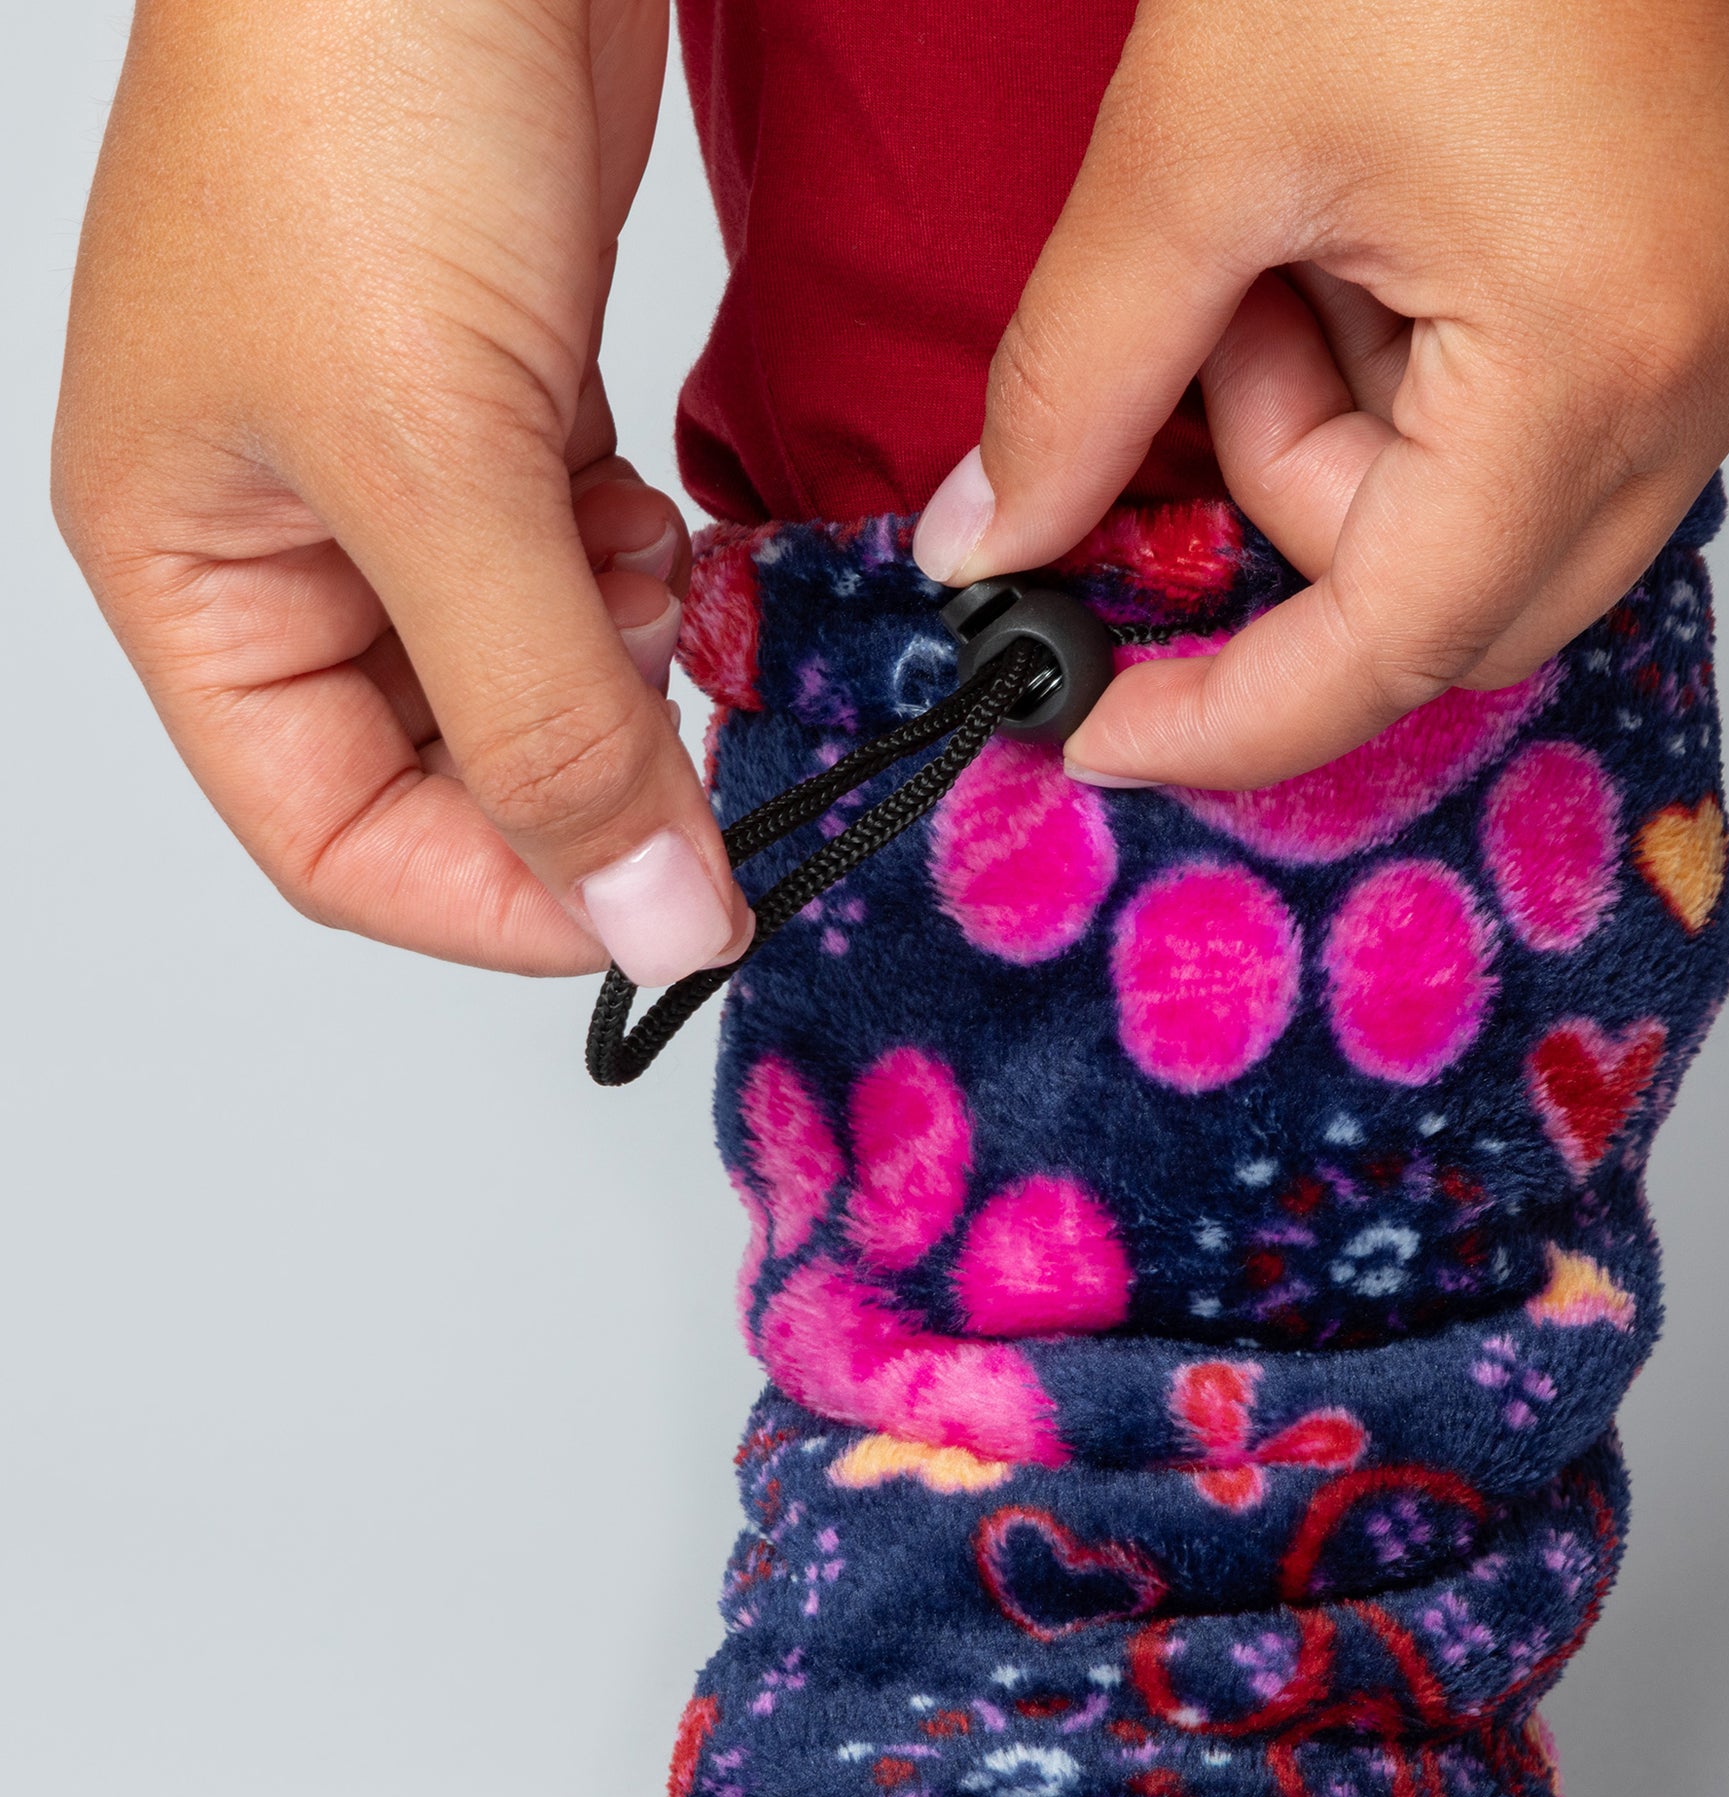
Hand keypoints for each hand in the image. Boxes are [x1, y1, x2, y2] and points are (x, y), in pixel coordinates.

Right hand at [54, 0, 751, 984]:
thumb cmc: (358, 108)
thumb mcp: (442, 467)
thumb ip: (547, 718)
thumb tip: (643, 921)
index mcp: (194, 575)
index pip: (334, 838)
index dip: (499, 905)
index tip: (659, 911)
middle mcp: (286, 545)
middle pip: (442, 770)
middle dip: (581, 778)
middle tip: (701, 763)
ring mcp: (400, 478)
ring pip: (527, 677)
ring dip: (621, 672)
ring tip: (663, 590)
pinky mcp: (500, 412)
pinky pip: (578, 574)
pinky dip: (641, 581)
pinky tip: (665, 530)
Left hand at [913, 0, 1728, 788]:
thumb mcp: (1194, 149)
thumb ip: (1076, 385)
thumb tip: (988, 539)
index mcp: (1597, 354)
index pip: (1386, 650)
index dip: (1225, 719)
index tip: (1103, 725)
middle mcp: (1717, 360)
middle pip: (1448, 594)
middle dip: (1297, 502)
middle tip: (1230, 333)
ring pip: (1501, 506)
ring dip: (1365, 412)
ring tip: (1319, 220)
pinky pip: (1569, 405)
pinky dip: (1445, 357)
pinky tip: (1403, 211)